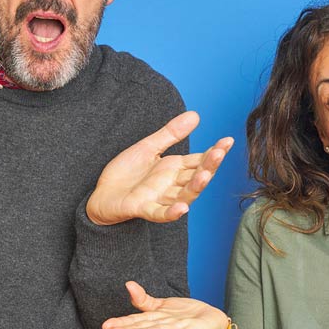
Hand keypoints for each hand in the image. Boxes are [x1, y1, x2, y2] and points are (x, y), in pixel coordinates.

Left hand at [86, 111, 233, 224]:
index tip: (227, 141)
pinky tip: (182, 208)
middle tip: (220, 153)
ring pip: (184, 195)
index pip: (199, 160)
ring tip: (206, 175)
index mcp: (174, 169)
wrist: (101, 195)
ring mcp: (159, 198)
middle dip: (209, 165)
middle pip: (196, 176)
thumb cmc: (126, 173)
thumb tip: (195, 115)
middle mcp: (171, 185)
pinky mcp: (143, 208)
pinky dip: (171, 212)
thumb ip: (171, 133)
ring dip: (196, 187)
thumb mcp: (148, 147)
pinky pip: (160, 213)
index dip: (214, 152)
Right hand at [102, 281, 229, 328]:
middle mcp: (163, 327)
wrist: (210, 322)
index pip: (135, 321)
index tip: (104, 327)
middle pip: (142, 328)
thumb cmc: (183, 315)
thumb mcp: (161, 306)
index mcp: (155, 320)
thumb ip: (143, 300)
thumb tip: (127, 284)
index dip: (120, 323)